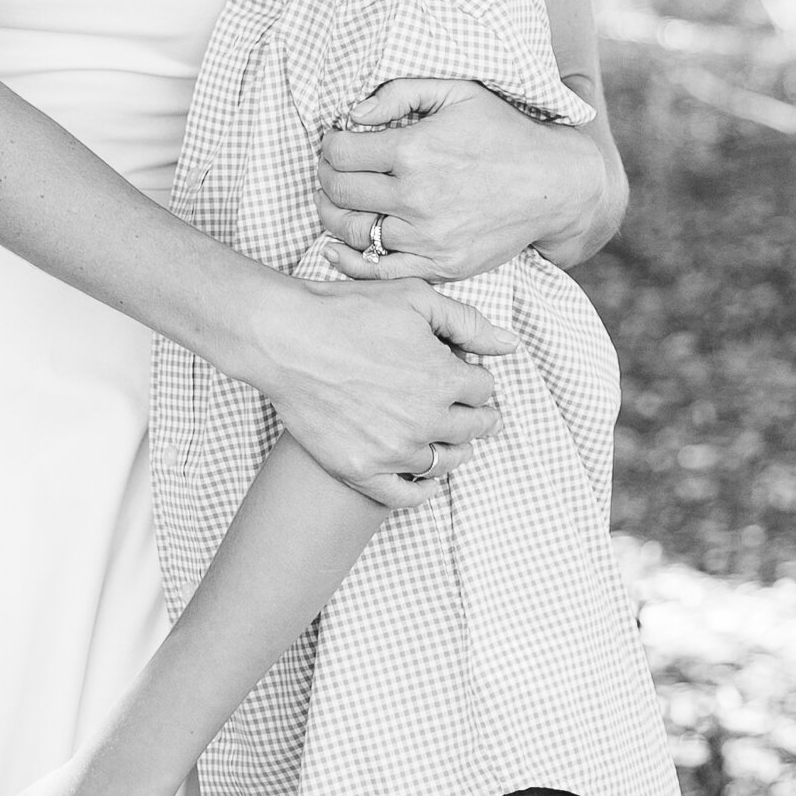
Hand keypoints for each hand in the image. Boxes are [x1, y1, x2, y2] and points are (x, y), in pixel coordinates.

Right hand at [252, 274, 513, 494]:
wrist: (285, 337)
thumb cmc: (347, 310)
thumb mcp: (415, 299)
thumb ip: (468, 323)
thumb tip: (510, 345)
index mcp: (444, 379)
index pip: (484, 389)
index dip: (477, 378)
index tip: (464, 374)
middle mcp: (425, 420)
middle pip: (472, 429)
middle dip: (476, 416)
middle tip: (470, 411)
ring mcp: (392, 450)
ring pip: (444, 462)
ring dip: (453, 449)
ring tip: (448, 439)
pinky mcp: (360, 470)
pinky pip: (406, 496)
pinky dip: (422, 490)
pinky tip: (426, 479)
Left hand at [317, 78, 607, 279]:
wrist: (553, 184)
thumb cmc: (503, 132)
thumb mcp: (458, 93)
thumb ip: (399, 93)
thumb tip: (351, 114)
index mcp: (415, 151)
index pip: (340, 152)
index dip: (329, 145)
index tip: (336, 142)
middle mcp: (417, 197)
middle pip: (339, 191)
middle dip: (325, 176)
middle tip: (331, 169)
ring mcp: (428, 236)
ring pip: (352, 231)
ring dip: (332, 214)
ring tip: (336, 200)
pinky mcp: (441, 264)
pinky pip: (379, 269)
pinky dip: (349, 259)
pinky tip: (337, 246)